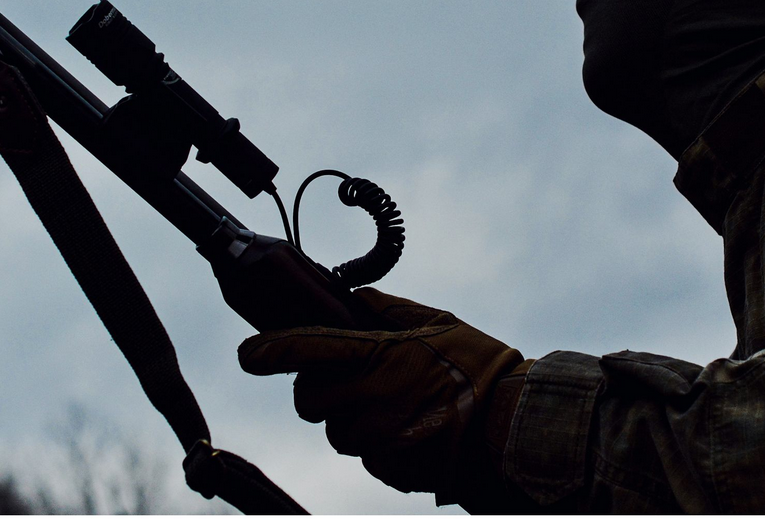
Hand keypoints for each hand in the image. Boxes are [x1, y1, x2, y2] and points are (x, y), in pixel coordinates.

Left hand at [238, 288, 524, 498]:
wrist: (516, 425)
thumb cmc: (480, 366)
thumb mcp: (438, 323)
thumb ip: (390, 310)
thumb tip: (354, 297)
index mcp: (381, 354)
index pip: (308, 348)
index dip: (269, 351)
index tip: (248, 354)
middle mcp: (374, 397)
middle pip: (308, 401)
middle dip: (317, 391)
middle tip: (345, 381)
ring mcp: (382, 438)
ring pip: (335, 433)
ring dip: (348, 420)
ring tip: (388, 405)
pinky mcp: (391, 469)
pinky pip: (365, 457)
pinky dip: (377, 445)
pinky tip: (408, 429)